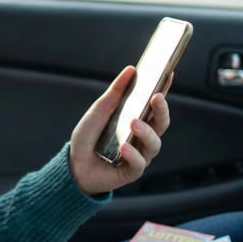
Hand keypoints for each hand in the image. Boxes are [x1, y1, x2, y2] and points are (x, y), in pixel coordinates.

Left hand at [68, 66, 171, 196]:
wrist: (74, 165)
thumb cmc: (88, 137)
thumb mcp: (99, 111)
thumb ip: (115, 92)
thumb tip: (131, 70)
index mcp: (137, 119)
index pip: (154, 103)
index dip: (163, 89)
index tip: (168, 74)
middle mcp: (142, 137)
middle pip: (161, 123)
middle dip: (161, 110)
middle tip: (155, 98)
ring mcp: (140, 154)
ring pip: (154, 143)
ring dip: (146, 132)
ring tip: (133, 123)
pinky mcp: (132, 171)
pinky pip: (140, 163)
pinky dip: (133, 154)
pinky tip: (124, 147)